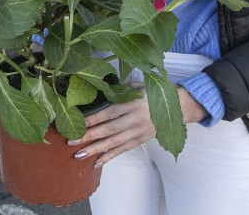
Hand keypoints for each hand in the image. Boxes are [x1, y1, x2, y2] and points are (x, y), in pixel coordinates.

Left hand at [68, 87, 207, 167]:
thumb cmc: (152, 93)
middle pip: (110, 129)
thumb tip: (100, 88)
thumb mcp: (138, 85)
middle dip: (89, 136)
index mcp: (133, 103)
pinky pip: (123, 150)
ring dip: (96, 150)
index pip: (110, 112)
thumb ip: (120, 89)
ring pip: (115, 143)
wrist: (177, 107)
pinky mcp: (141, 140)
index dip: (94, 118)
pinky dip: (109, 157)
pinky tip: (96, 163)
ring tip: (79, 155)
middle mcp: (135, 119)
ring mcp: (139, 132)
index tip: (78, 122)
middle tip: (71, 142)